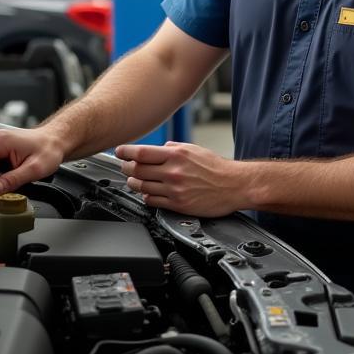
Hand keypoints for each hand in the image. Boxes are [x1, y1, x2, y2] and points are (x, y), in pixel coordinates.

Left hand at [116, 141, 250, 217]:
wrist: (234, 185)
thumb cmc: (216, 167)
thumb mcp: (195, 149)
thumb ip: (174, 148)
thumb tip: (159, 148)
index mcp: (177, 155)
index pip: (141, 152)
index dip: (126, 152)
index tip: (119, 151)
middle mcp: (173, 172)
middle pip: (137, 169)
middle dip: (126, 167)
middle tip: (124, 165)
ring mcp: (174, 189)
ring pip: (141, 186)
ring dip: (133, 182)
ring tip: (133, 179)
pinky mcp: (177, 204)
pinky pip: (152, 200)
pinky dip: (146, 195)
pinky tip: (148, 191)